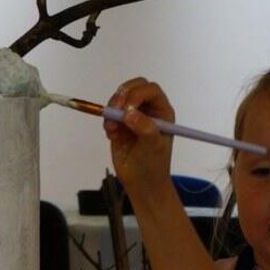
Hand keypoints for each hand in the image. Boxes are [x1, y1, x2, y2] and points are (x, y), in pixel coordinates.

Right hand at [103, 76, 174, 199]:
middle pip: (134, 87)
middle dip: (122, 95)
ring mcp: (133, 116)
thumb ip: (145, 127)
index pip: (151, 90)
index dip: (138, 94)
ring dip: (112, 109)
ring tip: (112, 130)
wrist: (142, 182)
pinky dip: (107, 121)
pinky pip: (109, 113)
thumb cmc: (154, 164)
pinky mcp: (119, 124)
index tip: (128, 108)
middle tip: (115, 109)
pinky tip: (112, 136)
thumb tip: (129, 113)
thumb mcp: (153, 146)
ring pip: (119, 98)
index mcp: (162, 111)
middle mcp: (148, 109)